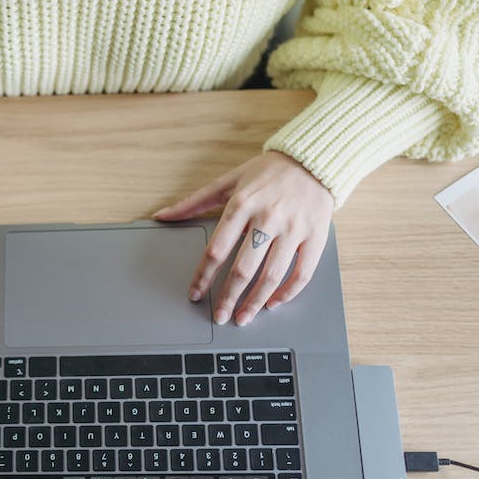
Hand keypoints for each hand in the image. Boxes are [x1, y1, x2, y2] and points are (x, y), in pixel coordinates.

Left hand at [153, 151, 332, 325]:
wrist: (312, 160)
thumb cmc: (267, 172)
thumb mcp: (228, 181)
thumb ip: (194, 202)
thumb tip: (162, 215)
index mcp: (243, 204)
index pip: (217, 249)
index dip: (203, 276)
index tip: (195, 294)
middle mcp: (268, 218)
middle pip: (243, 268)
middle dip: (228, 297)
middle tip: (219, 316)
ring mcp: (294, 229)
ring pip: (272, 276)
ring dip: (255, 302)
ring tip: (243, 317)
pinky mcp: (316, 237)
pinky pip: (302, 273)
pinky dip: (287, 293)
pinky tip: (273, 303)